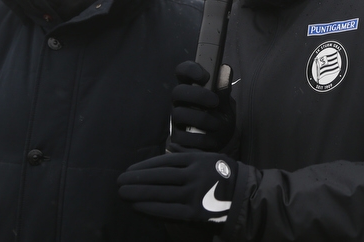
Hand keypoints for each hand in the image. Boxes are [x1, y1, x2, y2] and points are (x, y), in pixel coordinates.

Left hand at [118, 152, 237, 223]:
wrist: (244, 198)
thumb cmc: (225, 176)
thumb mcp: (209, 158)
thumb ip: (188, 155)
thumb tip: (168, 149)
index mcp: (197, 160)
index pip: (164, 162)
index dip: (144, 167)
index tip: (129, 169)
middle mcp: (194, 176)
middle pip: (159, 177)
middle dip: (137, 179)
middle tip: (119, 181)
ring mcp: (194, 195)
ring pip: (160, 193)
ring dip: (139, 193)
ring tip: (123, 193)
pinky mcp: (194, 213)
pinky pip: (167, 211)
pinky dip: (150, 208)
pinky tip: (137, 206)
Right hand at [168, 61, 235, 151]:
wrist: (220, 142)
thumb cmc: (220, 116)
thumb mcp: (226, 103)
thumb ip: (224, 88)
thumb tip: (225, 69)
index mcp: (191, 87)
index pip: (182, 71)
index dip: (190, 69)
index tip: (205, 76)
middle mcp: (180, 101)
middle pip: (177, 91)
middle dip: (197, 95)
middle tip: (215, 101)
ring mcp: (177, 119)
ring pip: (179, 114)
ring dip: (201, 118)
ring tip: (217, 124)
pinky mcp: (177, 138)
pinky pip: (181, 137)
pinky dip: (199, 138)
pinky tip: (211, 138)